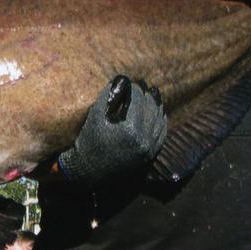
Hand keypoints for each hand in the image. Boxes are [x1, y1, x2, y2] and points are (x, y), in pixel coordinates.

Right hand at [57, 76, 167, 191]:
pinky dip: (160, 119)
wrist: (89, 170)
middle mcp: (144, 140)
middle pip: (151, 107)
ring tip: (151, 94)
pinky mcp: (151, 155)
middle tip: (141, 85)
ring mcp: (150, 149)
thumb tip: (123, 79)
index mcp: (130, 129)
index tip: (130, 82)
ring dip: (155, 104)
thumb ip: (110, 95)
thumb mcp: (96, 115)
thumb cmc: (89, 141)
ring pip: (159, 119)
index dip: (134, 88)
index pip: (138, 99)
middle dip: (145, 94)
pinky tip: (157, 111)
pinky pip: (161, 133)